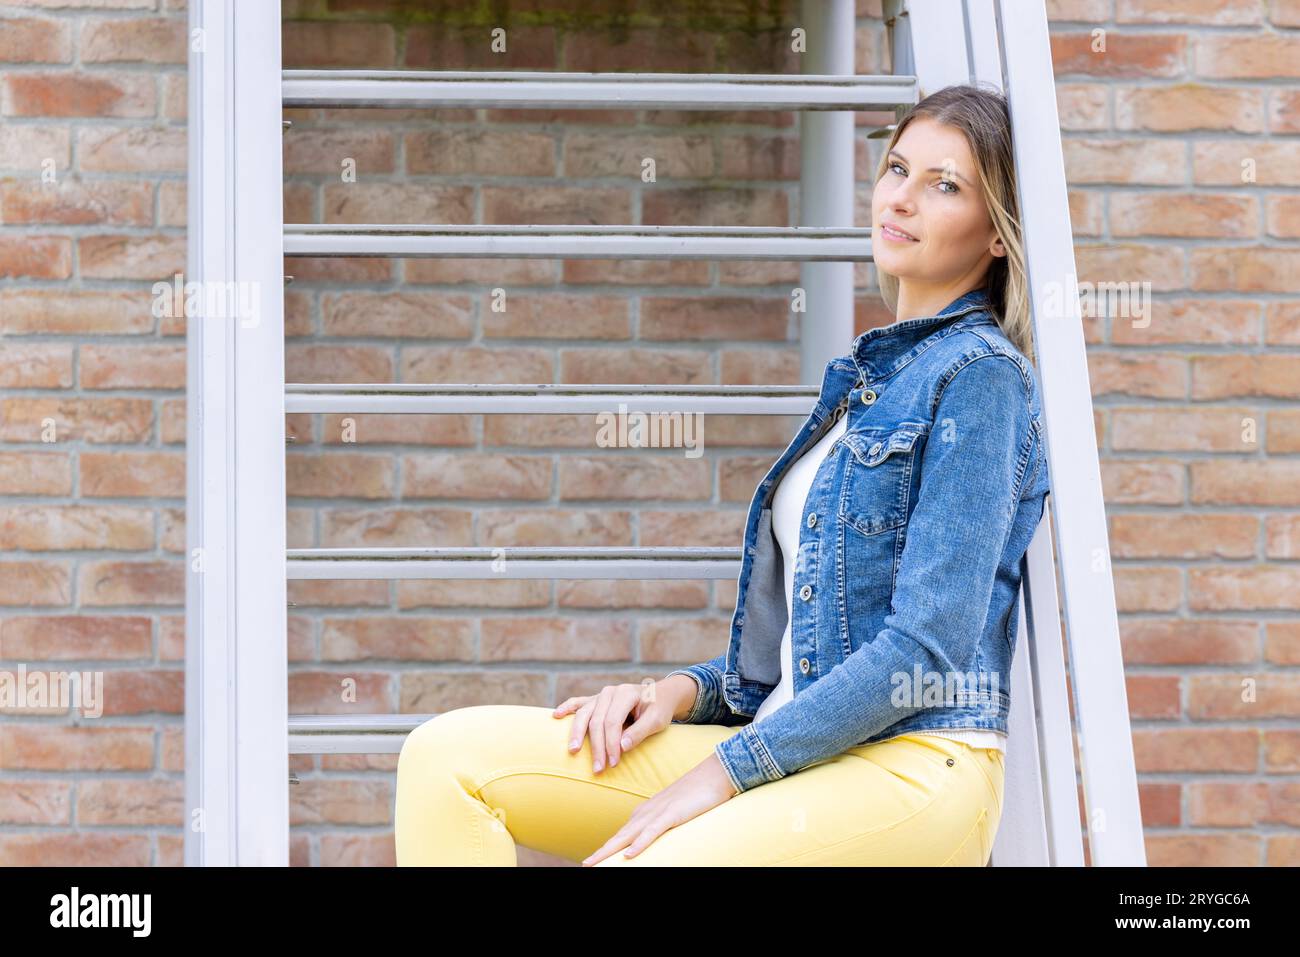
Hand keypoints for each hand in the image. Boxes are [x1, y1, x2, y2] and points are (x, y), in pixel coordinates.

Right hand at [552, 679, 680, 774]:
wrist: (659, 695)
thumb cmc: (659, 709)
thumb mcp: (657, 720)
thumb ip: (640, 731)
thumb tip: (622, 747)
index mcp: (626, 693)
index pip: (613, 721)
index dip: (611, 743)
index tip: (613, 764)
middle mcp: (610, 692)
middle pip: (597, 721)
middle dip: (596, 746)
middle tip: (598, 769)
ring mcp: (601, 695)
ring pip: (584, 714)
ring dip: (577, 733)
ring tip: (572, 750)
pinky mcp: (595, 700)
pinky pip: (578, 702)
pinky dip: (567, 708)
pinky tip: (556, 715)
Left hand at [581, 752, 737, 865]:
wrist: (713, 774)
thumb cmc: (695, 794)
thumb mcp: (672, 813)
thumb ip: (659, 824)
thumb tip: (650, 838)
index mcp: (644, 813)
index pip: (621, 835)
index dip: (606, 849)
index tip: (593, 860)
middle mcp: (646, 813)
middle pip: (618, 837)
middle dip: (601, 852)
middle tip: (585, 864)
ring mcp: (658, 812)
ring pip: (629, 835)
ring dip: (610, 850)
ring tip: (593, 862)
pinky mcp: (672, 814)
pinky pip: (653, 831)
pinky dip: (640, 843)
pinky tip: (630, 854)